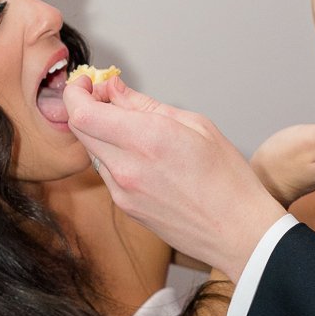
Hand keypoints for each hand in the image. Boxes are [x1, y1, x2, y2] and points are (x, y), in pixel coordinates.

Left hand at [64, 74, 285, 275]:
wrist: (237, 232)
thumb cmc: (227, 179)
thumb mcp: (195, 125)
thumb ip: (147, 106)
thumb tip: (115, 90)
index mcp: (147, 139)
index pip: (83, 112)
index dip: (77, 93)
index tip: (89, 83)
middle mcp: (127, 167)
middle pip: (80, 129)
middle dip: (86, 108)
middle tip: (107, 98)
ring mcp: (123, 192)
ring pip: (92, 151)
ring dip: (101, 133)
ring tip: (132, 128)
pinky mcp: (126, 208)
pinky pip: (107, 173)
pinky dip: (114, 156)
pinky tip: (142, 156)